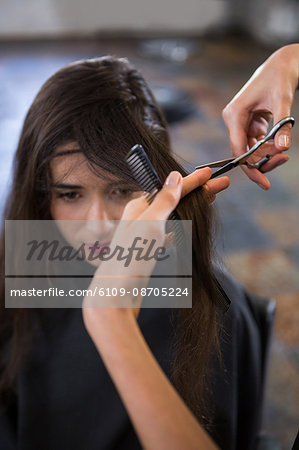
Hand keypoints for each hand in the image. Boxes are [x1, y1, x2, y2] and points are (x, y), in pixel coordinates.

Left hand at [82, 167, 228, 331]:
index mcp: (139, 207)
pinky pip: (169, 231)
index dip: (193, 181)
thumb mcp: (149, 224)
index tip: (210, 173)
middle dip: (198, 192)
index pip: (171, 188)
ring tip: (210, 199)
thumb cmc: (130, 258)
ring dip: (192, 206)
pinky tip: (190, 223)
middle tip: (221, 185)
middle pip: (175, 200)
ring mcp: (145, 235)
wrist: (116, 295)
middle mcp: (141, 218)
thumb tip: (174, 177)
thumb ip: (163, 201)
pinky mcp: (149, 251)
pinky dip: (182, 225)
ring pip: (174, 215)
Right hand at [222, 44, 298, 188]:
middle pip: (244, 152)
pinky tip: (279, 144)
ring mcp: (241, 122)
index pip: (238, 149)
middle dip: (263, 161)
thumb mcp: (282, 101)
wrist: (284, 64)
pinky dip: (268, 146)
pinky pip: (256, 142)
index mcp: (234, 115)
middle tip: (283, 160)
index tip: (264, 182)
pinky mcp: (250, 122)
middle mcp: (234, 120)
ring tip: (284, 153)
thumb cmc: (279, 77)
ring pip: (251, 149)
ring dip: (267, 155)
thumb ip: (282, 126)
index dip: (250, 168)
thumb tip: (283, 148)